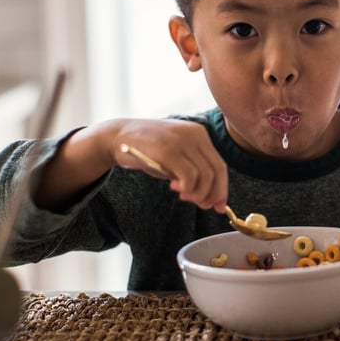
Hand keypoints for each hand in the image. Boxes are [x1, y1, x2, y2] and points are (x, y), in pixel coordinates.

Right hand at [112, 119, 227, 210]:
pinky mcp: (168, 149)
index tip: (218, 206)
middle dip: (212, 194)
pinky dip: (187, 187)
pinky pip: (189, 175)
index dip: (222, 189)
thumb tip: (210, 200)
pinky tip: (174, 188)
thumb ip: (193, 174)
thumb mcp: (175, 160)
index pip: (219, 165)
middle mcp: (195, 134)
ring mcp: (182, 140)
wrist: (117, 136)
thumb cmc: (147, 151)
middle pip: (217, 171)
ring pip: (205, 175)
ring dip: (197, 193)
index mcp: (199, 134)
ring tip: (183, 196)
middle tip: (202, 205)